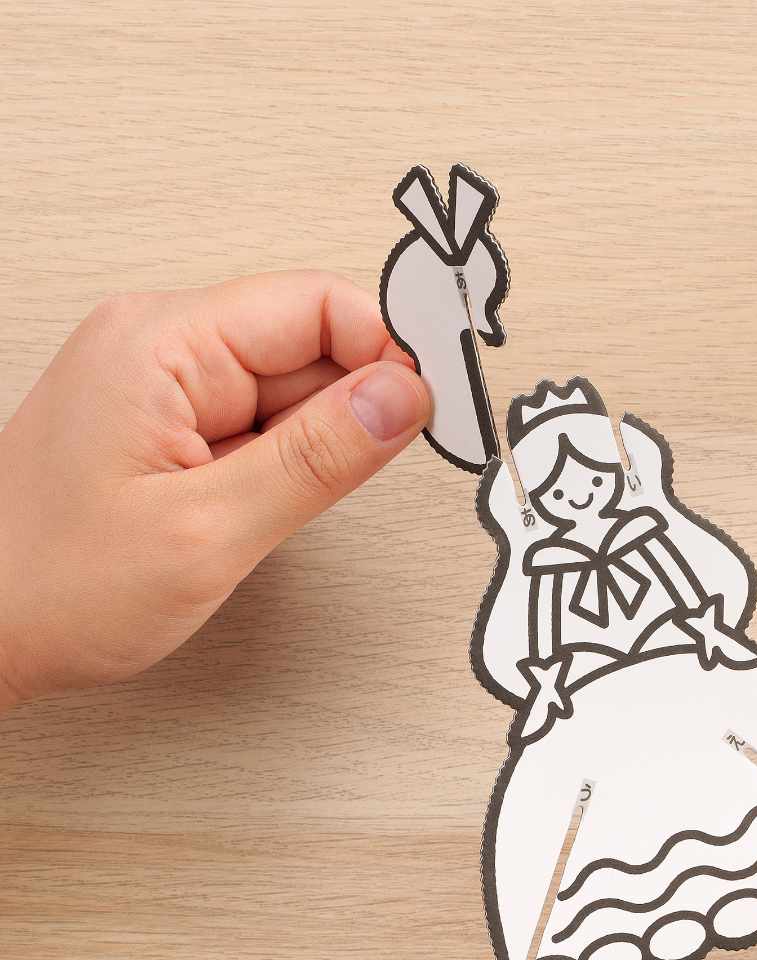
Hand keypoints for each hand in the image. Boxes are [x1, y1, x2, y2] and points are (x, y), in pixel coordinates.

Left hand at [0, 271, 429, 709]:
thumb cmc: (52, 586)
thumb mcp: (206, 530)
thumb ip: (318, 458)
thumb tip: (405, 397)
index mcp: (161, 344)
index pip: (316, 306)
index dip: (388, 352)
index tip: (434, 409)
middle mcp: (162, 348)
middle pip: (311, 347)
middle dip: (356, 411)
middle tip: (360, 481)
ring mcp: (166, 388)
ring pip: (292, 393)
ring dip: (317, 448)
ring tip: (275, 512)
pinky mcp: (171, 426)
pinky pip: (261, 426)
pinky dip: (286, 466)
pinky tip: (261, 511)